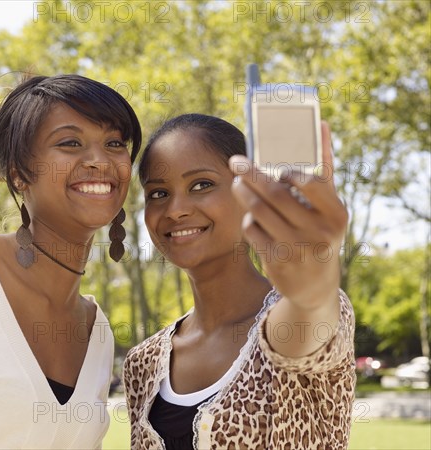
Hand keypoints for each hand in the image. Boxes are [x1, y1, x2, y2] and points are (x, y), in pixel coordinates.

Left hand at [229, 122, 346, 308]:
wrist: (315, 285)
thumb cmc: (320, 232)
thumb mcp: (329, 207)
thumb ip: (324, 169)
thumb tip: (320, 125)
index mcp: (336, 214)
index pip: (312, 182)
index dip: (290, 172)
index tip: (278, 168)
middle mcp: (319, 232)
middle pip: (276, 194)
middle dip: (251, 174)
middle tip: (235, 162)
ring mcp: (297, 248)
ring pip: (259, 210)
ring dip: (244, 193)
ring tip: (238, 183)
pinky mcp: (277, 260)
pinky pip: (252, 230)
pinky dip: (248, 219)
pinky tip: (250, 214)